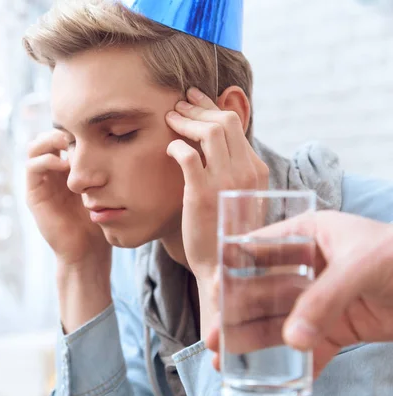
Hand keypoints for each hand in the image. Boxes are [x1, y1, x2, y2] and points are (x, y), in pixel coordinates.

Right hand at [26, 130, 110, 270]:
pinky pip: (32, 167)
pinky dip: (46, 159)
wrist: (89, 250)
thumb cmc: (103, 218)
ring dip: (51, 140)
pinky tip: (65, 164)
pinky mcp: (33, 194)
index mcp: (67, 167)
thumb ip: (105, 164)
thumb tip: (119, 135)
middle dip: (62, 129)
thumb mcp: (106, 185)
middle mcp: (51, 171)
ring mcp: (41, 182)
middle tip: (80, 132)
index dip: (74, 127)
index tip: (92, 127)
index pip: (63, 134)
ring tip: (70, 144)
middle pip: (47, 136)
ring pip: (35, 147)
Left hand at [166, 88, 268, 280]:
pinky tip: (168, 148)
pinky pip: (187, 155)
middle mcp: (246, 171)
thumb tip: (214, 144)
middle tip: (178, 104)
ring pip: (209, 132)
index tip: (194, 100)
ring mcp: (225, 181)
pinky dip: (176, 145)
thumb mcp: (237, 195)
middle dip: (198, 108)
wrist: (223, 267)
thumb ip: (231, 169)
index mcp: (257, 170)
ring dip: (185, 120)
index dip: (211, 107)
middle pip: (223, 121)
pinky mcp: (201, 194)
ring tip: (169, 117)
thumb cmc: (225, 230)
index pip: (235, 125)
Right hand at [206, 211, 392, 376]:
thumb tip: (292, 340)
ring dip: (254, 340)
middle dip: (237, 315)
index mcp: (307, 236)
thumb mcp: (360, 266)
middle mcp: (307, 266)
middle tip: (215, 339)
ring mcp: (322, 299)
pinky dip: (293, 361)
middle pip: (263, 291)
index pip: (259, 249)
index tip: (213, 292)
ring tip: (227, 360)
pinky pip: (309, 345)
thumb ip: (323, 300)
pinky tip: (271, 375)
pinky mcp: (340, 327)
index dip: (233, 270)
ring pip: (280, 321)